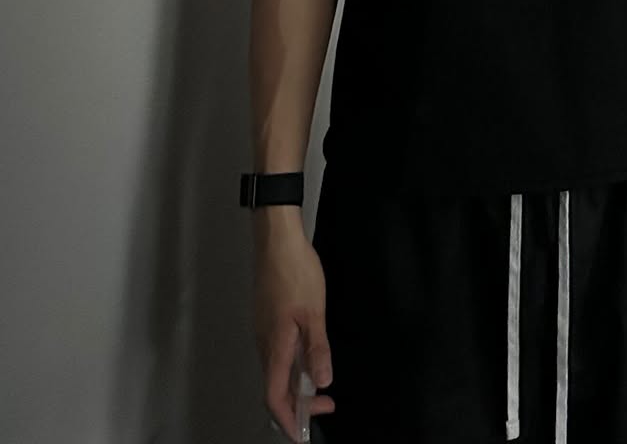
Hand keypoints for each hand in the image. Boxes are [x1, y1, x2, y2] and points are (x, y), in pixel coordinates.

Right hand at [253, 215, 334, 440]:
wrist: (276, 238)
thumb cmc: (295, 270)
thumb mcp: (314, 311)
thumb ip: (317, 349)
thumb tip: (322, 382)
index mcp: (275, 345)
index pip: (274, 396)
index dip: (288, 418)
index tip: (303, 432)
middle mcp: (264, 342)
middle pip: (274, 386)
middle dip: (298, 403)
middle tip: (325, 403)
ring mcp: (263, 329)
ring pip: (276, 369)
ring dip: (296, 383)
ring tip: (319, 382)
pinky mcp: (267, 317)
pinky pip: (276, 352)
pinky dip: (292, 364)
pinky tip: (307, 355)